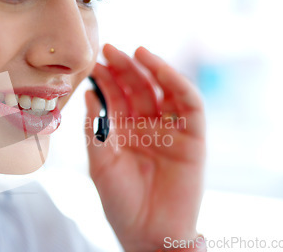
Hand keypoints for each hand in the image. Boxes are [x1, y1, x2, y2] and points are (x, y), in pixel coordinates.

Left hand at [85, 44, 205, 251]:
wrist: (147, 233)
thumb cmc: (120, 202)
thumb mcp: (100, 163)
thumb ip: (96, 130)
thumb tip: (89, 96)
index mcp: (124, 133)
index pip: (116, 98)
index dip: (106, 80)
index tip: (93, 62)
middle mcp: (147, 128)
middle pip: (137, 89)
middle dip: (124, 68)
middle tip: (109, 49)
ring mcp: (170, 131)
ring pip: (163, 92)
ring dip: (151, 70)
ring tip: (134, 52)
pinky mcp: (193, 138)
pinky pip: (189, 106)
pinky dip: (177, 85)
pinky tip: (160, 70)